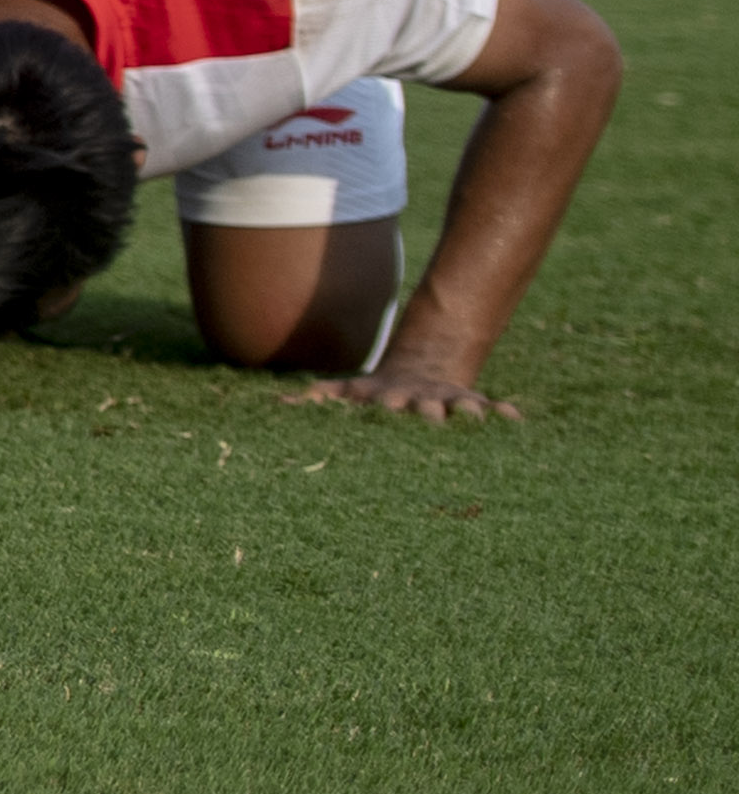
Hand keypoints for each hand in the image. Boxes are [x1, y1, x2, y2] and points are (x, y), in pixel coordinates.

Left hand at [294, 359, 524, 422]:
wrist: (416, 375)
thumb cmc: (373, 396)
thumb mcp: (344, 394)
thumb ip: (314, 400)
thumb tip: (278, 406)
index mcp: (388, 402)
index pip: (386, 406)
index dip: (386, 408)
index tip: (387, 410)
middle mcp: (420, 402)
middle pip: (425, 408)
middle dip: (427, 413)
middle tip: (431, 418)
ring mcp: (448, 404)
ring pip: (461, 407)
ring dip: (469, 413)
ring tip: (478, 417)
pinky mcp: (472, 406)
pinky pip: (493, 408)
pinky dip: (504, 413)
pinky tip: (516, 417)